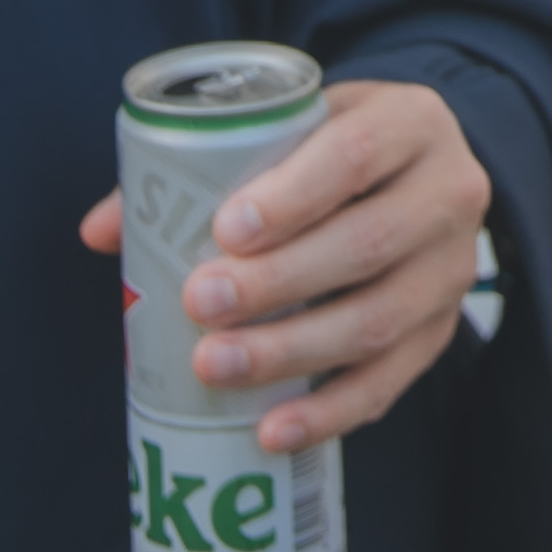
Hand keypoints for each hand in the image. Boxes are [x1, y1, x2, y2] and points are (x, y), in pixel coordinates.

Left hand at [77, 76, 486, 452]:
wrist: (416, 172)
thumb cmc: (332, 149)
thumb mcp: (289, 127)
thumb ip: (198, 167)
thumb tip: (101, 233)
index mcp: (409, 122)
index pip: (357, 154)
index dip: (293, 195)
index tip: (226, 230)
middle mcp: (448, 192)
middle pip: (370, 242)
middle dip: (280, 281)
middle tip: (202, 302)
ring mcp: (451, 271)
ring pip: (378, 320)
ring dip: (290, 351)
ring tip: (214, 366)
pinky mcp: (441, 333)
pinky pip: (389, 383)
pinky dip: (327, 412)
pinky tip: (270, 430)